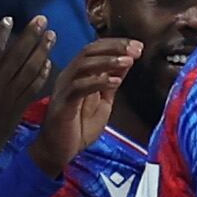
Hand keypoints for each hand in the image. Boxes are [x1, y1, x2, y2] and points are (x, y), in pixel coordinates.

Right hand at [0, 18, 57, 170]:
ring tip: (51, 36)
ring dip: (42, 52)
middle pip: (18, 56)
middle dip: (31, 35)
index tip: (10, 19)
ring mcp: (8, 102)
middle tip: (42, 19)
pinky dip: (42, 76)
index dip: (3, 32)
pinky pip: (33, 91)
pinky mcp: (15, 115)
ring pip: (30, 71)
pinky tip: (48, 65)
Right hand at [33, 37, 139, 174]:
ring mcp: (65, 88)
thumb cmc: (78, 128)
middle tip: (135, 49)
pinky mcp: (63, 103)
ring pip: (83, 65)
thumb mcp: (103, 102)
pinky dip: (98, 82)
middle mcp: (69, 76)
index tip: (138, 46)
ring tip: (128, 61)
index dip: (117, 45)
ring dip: (108, 61)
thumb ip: (111, 82)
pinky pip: (79, 87)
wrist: (58, 151)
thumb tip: (126, 62)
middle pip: (89, 51)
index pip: (96, 49)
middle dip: (114, 47)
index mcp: (78, 74)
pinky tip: (115, 82)